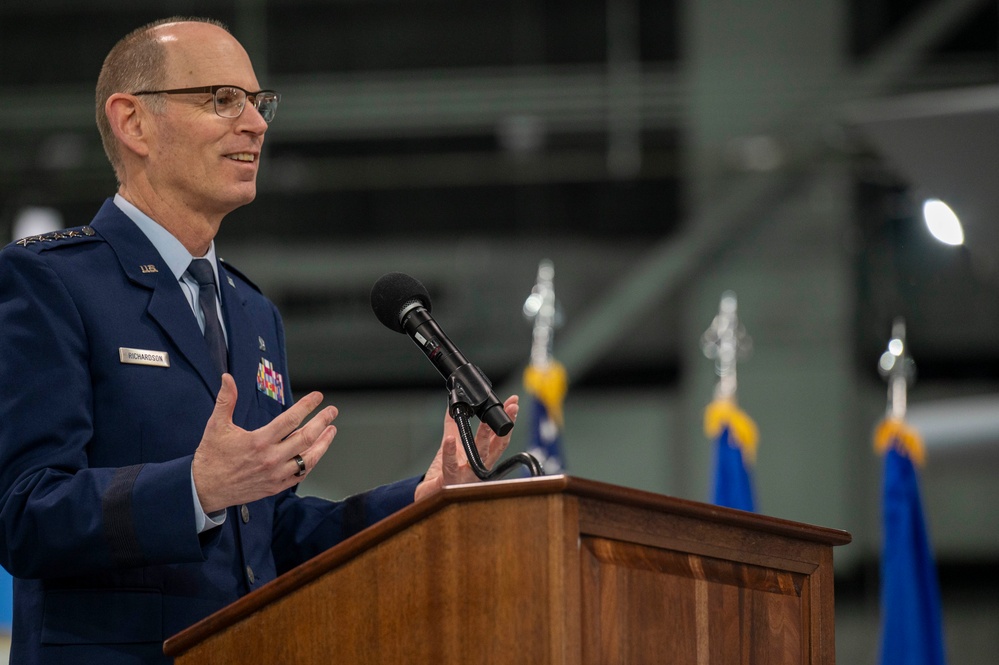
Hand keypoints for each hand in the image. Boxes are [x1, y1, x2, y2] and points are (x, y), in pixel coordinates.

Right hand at [192, 374, 337, 512]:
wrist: (204, 489)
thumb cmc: (211, 456)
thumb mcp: (216, 425)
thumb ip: (226, 400)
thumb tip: (228, 378)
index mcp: (259, 441)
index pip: (291, 420)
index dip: (307, 406)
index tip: (318, 397)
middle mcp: (271, 458)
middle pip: (306, 438)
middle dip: (322, 421)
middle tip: (332, 411)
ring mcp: (275, 474)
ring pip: (308, 459)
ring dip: (323, 443)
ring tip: (331, 431)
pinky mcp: (275, 487)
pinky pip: (300, 475)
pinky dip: (311, 462)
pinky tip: (316, 453)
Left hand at [414, 395, 518, 500]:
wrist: (429, 496)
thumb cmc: (444, 472)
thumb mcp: (451, 444)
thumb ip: (453, 424)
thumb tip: (452, 404)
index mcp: (481, 457)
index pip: (498, 436)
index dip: (507, 419)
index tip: (513, 403)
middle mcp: (478, 466)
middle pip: (496, 445)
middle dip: (505, 426)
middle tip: (512, 408)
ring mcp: (465, 475)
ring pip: (478, 455)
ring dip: (484, 437)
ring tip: (486, 420)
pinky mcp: (449, 481)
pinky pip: (450, 466)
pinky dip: (450, 452)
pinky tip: (450, 440)